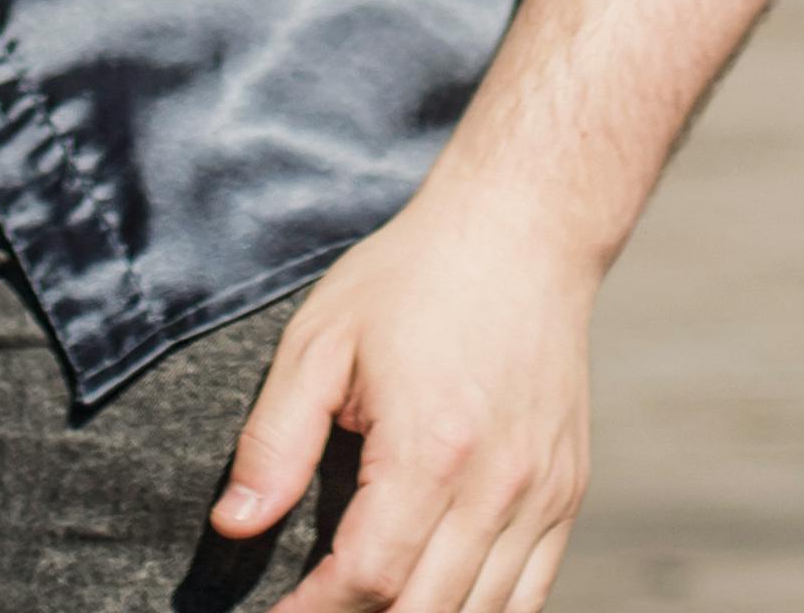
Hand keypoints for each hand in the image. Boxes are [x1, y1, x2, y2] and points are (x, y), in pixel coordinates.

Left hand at [216, 179, 604, 612]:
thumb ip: (275, 440)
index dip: (314, 612)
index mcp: (432, 448)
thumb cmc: (414, 277)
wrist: (524, 229)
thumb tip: (235, 524)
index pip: (369, 577)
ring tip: (368, 609)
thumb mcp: (321, 341)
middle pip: (425, 611)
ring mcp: (543, 493)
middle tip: (316, 609)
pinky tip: (436, 601)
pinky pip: (531, 593)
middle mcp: (498, 484)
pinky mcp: (567, 491)